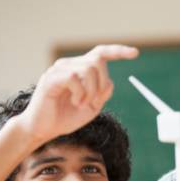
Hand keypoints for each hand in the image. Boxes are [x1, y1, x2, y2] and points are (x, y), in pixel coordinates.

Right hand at [17, 44, 138, 143]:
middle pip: (98, 62)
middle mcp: (69, 65)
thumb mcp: (93, 107)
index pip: (101, 54)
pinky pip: (74, 77)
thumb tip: (109, 81)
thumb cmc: (66, 117)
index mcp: (80, 70)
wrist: (44, 129)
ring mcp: (59, 69)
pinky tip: (75, 102)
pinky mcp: (51, 77)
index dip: (118, 51)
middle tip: (94, 101)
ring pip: (89, 69)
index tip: (135, 53)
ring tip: (81, 104)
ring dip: (91, 91)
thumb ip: (103, 94)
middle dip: (102, 84)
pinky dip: (80, 93)